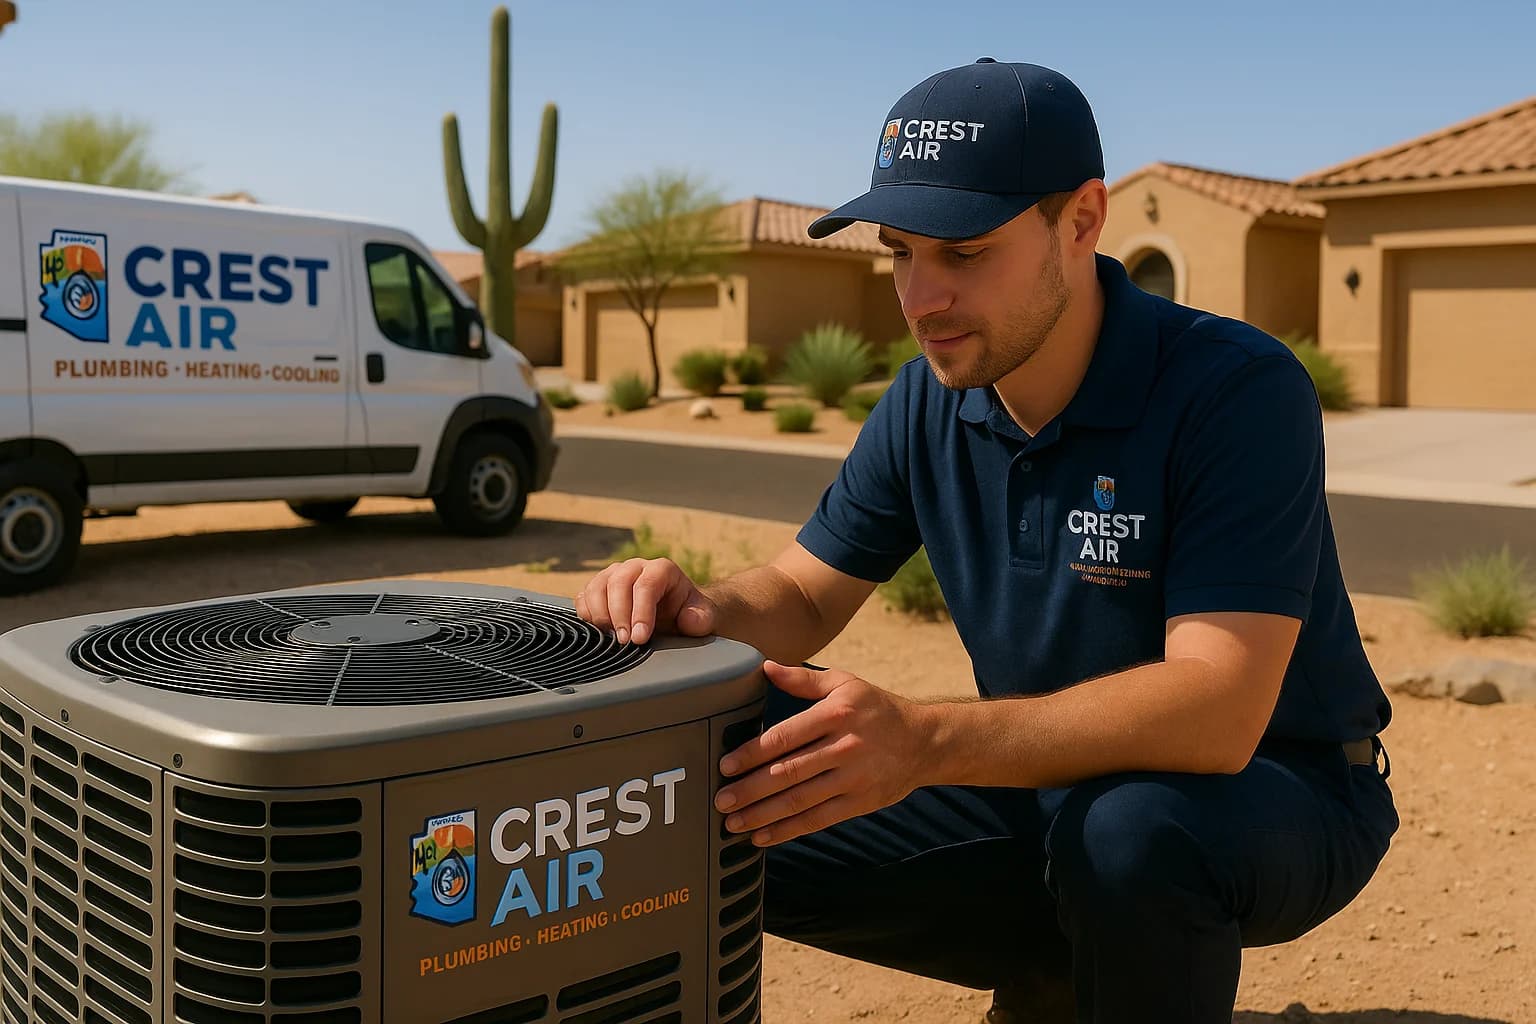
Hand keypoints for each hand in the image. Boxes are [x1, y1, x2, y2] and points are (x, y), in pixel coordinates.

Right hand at [574, 557, 715, 644]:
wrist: (674, 613)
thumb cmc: (687, 614)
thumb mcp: (703, 617)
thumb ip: (701, 617)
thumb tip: (688, 620)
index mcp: (662, 570)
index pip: (646, 585)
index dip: (641, 612)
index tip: (640, 638)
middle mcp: (635, 567)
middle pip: (618, 582)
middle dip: (619, 615)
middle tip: (624, 642)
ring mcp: (614, 576)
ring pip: (597, 587)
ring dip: (600, 615)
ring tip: (610, 639)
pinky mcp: (598, 589)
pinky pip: (584, 596)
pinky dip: (586, 614)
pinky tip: (598, 632)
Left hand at [715, 661, 934, 846]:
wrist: (925, 741)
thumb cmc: (877, 709)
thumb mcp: (845, 683)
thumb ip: (803, 679)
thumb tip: (766, 667)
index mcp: (836, 714)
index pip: (785, 737)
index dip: (752, 753)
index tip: (725, 765)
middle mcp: (844, 747)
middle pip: (788, 772)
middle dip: (750, 790)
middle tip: (720, 801)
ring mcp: (853, 778)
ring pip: (800, 800)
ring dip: (762, 814)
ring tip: (732, 823)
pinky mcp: (860, 803)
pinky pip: (818, 820)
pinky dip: (788, 830)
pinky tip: (763, 837)